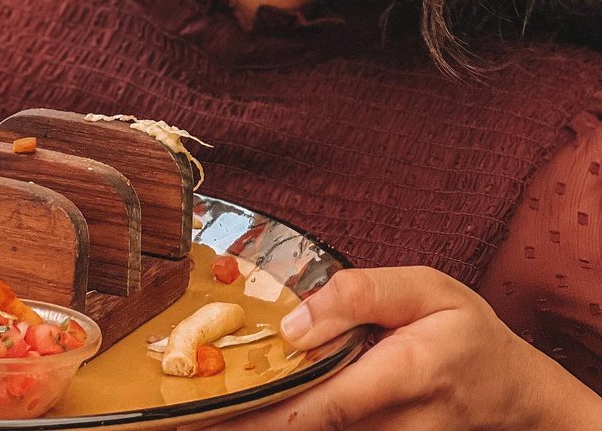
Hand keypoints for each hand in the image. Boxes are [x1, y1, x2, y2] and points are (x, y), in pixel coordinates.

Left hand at [215, 266, 601, 429]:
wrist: (516, 394)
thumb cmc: (468, 331)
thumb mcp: (428, 288)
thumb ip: (361, 295)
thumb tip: (294, 322)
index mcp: (412, 369)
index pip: (328, 403)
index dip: (268, 414)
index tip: (214, 416)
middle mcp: (403, 423)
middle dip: (251, 428)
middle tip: (187, 422)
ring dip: (265, 428)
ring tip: (204, 421)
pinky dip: (293, 426)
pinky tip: (256, 418)